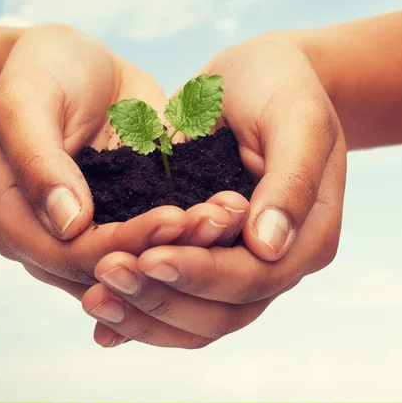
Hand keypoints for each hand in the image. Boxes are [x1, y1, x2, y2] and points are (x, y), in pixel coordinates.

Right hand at [0, 24, 247, 297]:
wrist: (70, 65)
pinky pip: (159, 236)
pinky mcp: (127, 218)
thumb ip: (38, 161)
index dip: (124, 242)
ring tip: (231, 215)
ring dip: (189, 246)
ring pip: (142, 261)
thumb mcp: (25, 102)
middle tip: (220, 220)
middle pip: (113, 268)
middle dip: (168, 250)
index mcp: (16, 224)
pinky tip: (228, 210)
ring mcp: (94, 234)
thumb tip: (68, 224)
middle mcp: (55, 243)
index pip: (71, 254)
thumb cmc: (38, 73)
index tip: (174, 216)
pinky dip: (193, 230)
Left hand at [82, 34, 346, 347]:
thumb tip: (267, 246)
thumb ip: (290, 180)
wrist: (259, 79)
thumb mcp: (297, 118)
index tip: (148, 257)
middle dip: (162, 297)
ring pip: (195, 321)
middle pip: (220, 314)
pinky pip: (177, 300)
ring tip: (93, 298)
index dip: (201, 274)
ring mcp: (238, 266)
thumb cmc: (282, 87)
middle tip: (106, 272)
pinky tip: (103, 323)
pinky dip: (142, 316)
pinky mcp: (207, 257)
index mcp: (308, 238)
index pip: (252, 278)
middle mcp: (274, 264)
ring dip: (144, 315)